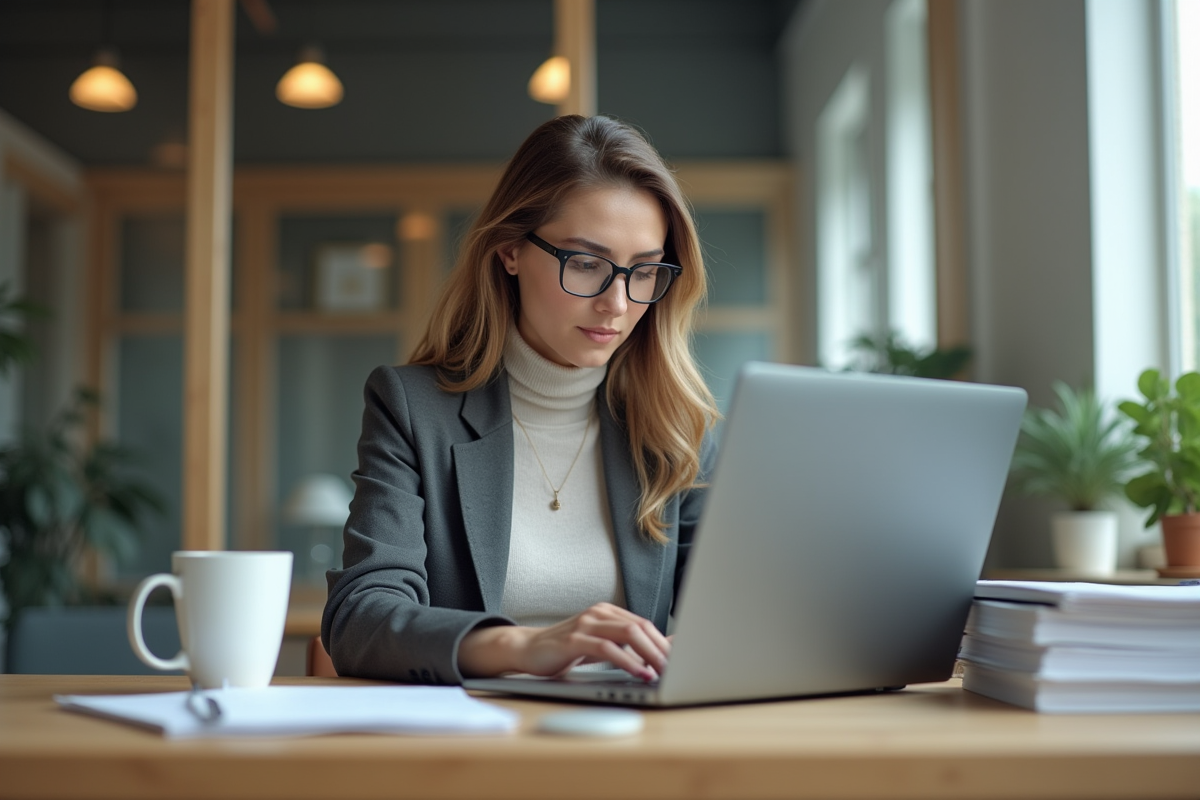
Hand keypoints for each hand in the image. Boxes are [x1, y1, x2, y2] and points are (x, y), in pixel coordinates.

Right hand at [458, 603, 668, 680]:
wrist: (527, 650)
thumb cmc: (565, 650)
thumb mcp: (600, 646)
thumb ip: (626, 646)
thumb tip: (665, 650)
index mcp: (607, 612)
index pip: (644, 624)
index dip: (664, 643)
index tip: (681, 661)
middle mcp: (598, 613)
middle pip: (641, 627)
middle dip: (662, 649)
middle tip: (678, 669)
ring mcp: (586, 624)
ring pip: (628, 634)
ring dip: (650, 654)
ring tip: (664, 672)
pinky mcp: (573, 639)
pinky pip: (608, 649)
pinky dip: (628, 661)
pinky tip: (640, 673)